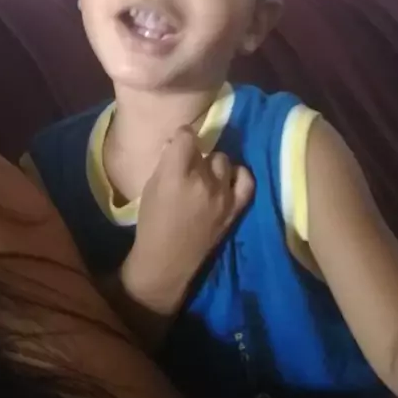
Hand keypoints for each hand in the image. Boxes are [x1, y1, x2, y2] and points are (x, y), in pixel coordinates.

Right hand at [121, 127, 253, 317]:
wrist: (167, 262)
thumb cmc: (152, 224)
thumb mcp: (151, 187)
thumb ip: (166, 163)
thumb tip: (178, 143)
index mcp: (176, 174)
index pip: (187, 136)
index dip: (182, 136)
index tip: (179, 143)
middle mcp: (203, 181)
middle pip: (205, 150)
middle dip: (196, 155)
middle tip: (188, 167)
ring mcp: (223, 194)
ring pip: (223, 161)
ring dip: (213, 166)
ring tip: (205, 177)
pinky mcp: (235, 208)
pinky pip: (246, 180)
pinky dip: (237, 176)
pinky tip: (228, 179)